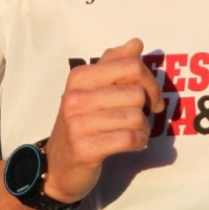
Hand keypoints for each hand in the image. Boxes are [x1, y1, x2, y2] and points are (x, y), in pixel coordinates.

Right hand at [42, 38, 164, 203]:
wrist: (57, 166)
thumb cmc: (81, 124)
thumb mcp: (93, 90)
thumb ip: (114, 65)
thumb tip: (136, 43)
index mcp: (79, 77)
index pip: (131, 65)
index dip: (150, 82)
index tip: (150, 97)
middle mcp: (75, 97)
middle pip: (137, 93)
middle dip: (146, 108)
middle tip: (139, 118)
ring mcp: (77, 124)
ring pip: (135, 117)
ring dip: (143, 128)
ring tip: (132, 132)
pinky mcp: (84, 149)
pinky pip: (129, 139)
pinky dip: (139, 143)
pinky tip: (133, 144)